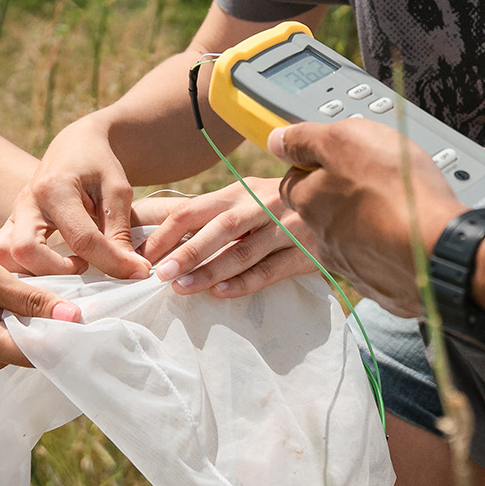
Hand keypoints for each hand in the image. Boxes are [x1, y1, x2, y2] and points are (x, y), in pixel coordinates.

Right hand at [0, 113, 147, 277]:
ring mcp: (14, 213)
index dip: (112, 262)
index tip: (138, 273)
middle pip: (26, 250)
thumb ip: (120, 231)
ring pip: (3, 254)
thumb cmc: (99, 165)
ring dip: (34, 271)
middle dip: (58, 270)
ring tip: (68, 269)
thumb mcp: (117, 191)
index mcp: (55, 188)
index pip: (82, 239)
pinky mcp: (12, 224)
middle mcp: (27, 202)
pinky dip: (24, 268)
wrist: (74, 145)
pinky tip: (53, 270)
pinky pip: (3, 252)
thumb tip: (132, 271)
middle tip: (86, 268)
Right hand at [0, 243, 81, 373]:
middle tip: (73, 286)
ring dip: (39, 314)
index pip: (45, 354)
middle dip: (57, 320)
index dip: (72, 334)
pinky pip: (13, 332)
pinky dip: (22, 313)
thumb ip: (31, 300)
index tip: (94, 310)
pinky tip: (22, 291)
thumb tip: (74, 318)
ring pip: (28, 338)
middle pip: (39, 348)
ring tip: (45, 284)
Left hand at [139, 177, 321, 298]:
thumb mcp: (246, 198)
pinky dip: (246, 281)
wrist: (341, 198)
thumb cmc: (279, 203)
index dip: (166, 232)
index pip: (195, 209)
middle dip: (187, 251)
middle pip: (219, 227)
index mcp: (240, 192)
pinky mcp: (307, 250)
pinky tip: (223, 293)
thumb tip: (153, 224)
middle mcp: (262, 205)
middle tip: (160, 274)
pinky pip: (273, 268)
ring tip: (184, 288)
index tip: (143, 255)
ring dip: (211, 271)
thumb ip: (209, 211)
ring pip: (244, 251)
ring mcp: (286, 227)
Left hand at [265, 121, 466, 316]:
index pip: (292, 182)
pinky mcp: (377, 285)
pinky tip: (404, 235)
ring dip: (363, 224)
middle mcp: (323, 237)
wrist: (439, 246)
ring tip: (393, 207)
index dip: (311, 166)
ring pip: (347, 238)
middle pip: (320, 212)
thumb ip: (306, 139)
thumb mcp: (346, 140)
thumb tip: (277, 140)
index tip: (335, 158)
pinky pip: (375, 263)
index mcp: (310, 201)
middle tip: (372, 181)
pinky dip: (384, 250)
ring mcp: (350, 264)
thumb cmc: (396, 188)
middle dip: (339, 197)